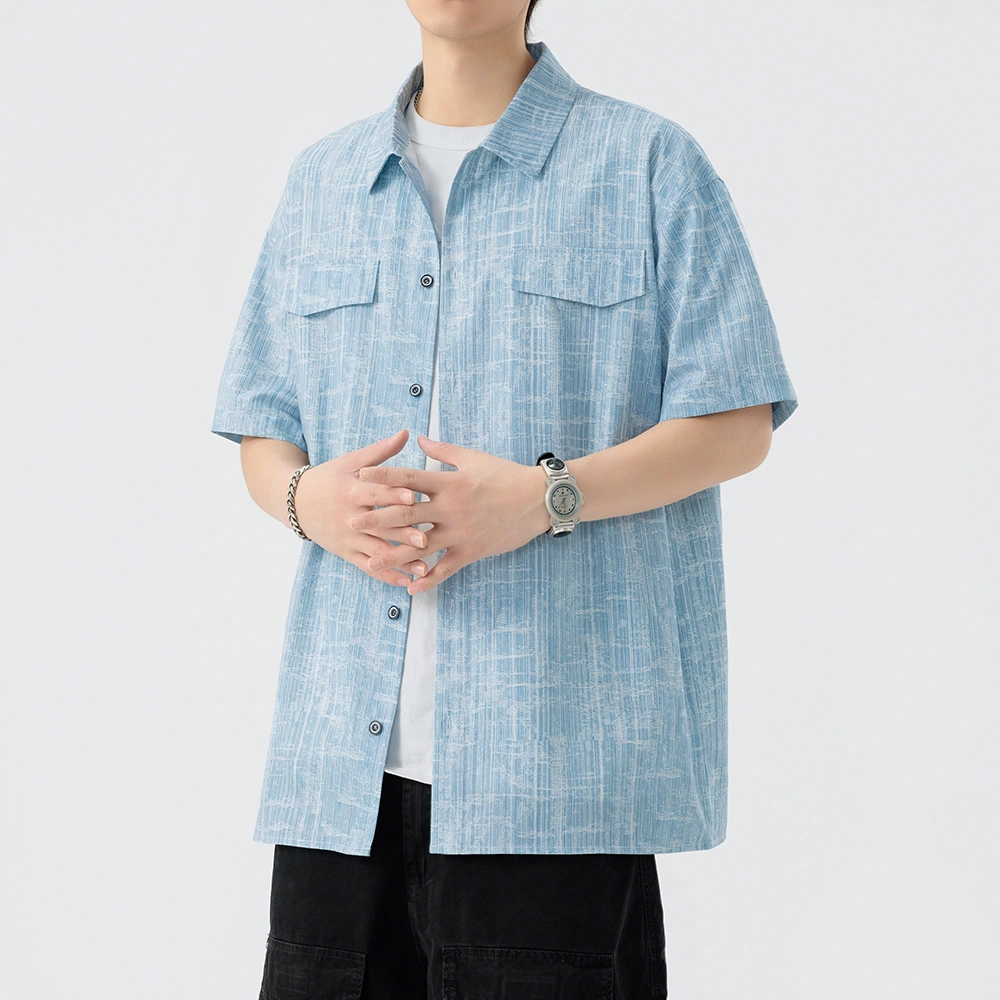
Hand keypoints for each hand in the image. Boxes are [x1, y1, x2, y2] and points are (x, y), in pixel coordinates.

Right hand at [292, 429, 430, 586]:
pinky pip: (368, 567)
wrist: (295, 502)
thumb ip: (379, 452)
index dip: (392, 495)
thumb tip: (405, 433)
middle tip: (426, 539)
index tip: (413, 497)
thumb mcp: (350, 462)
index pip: (374, 494)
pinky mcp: (346, 553)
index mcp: (350, 491)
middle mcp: (348, 517)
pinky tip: (407, 583)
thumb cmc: (329, 478)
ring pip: (375, 551)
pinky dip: (387, 576)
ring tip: (424, 568)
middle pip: (378, 526)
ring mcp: (347, 538)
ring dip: (399, 561)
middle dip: (402, 534)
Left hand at [355, 435, 550, 594]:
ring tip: (371, 561)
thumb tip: (417, 439)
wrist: (538, 500)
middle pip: (407, 514)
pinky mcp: (471, 551)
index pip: (409, 478)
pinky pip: (445, 569)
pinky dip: (427, 580)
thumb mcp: (473, 458)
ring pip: (421, 546)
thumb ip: (442, 452)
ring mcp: (460, 532)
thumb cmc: (506, 475)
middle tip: (352, 521)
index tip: (360, 476)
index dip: (383, 476)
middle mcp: (451, 508)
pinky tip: (409, 588)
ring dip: (395, 555)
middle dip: (378, 518)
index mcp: (449, 483)